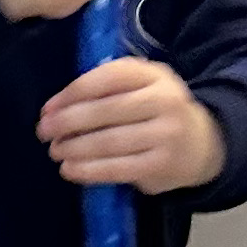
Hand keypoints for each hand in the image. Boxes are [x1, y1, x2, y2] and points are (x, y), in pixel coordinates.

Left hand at [38, 56, 225, 192]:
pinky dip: (87, 170)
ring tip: (54, 150)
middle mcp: (165, 101)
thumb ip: (107, 88)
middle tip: (44, 132)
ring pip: (109, 141)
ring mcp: (166, 134)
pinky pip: (117, 168)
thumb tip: (56, 107)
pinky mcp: (161, 165)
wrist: (203, 144)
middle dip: (68, 122)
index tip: (48, 108)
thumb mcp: (142, 87)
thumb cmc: (156, 112)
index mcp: (155, 75)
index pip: (109, 78)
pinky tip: (69, 169)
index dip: (73, 92)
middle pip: (106, 110)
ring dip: (74, 147)